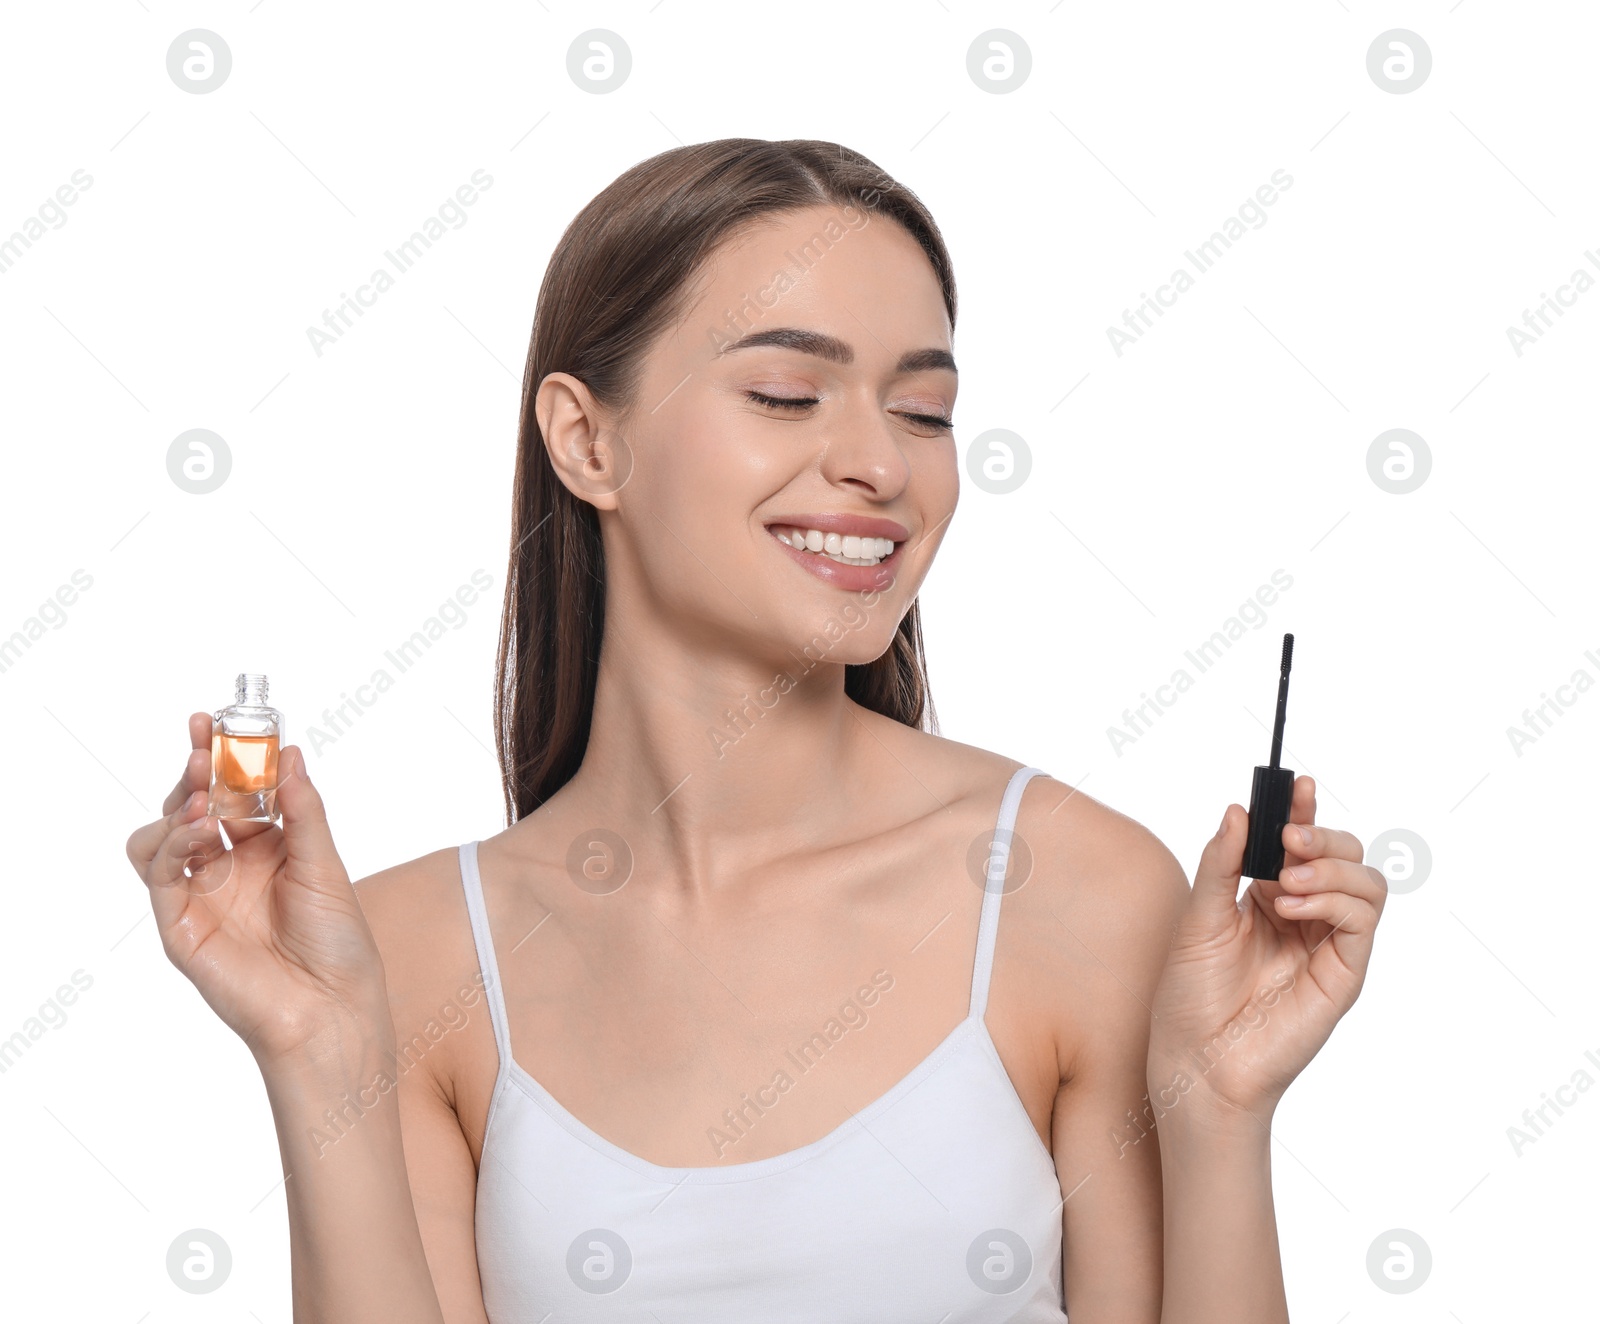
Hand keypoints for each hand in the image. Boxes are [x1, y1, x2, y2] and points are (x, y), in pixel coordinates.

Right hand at [125, 712, 390, 1069]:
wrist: (332, 1007)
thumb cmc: (338, 942)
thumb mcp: (325, 863)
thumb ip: (303, 810)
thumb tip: (290, 754)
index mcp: (264, 849)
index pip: (232, 791)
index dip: (223, 756)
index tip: (217, 718)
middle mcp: (227, 869)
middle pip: (192, 805)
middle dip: (195, 769)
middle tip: (204, 740)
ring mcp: (200, 896)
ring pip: (161, 836)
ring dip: (178, 804)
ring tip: (204, 790)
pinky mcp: (181, 926)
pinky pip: (160, 876)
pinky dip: (173, 843)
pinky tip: (200, 827)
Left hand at [1146, 776, 1386, 1124]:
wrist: (1196, 1059)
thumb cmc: (1191, 996)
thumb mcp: (1198, 916)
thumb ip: (1221, 863)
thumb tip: (1239, 810)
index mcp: (1267, 898)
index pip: (1300, 843)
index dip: (1303, 811)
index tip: (1298, 784)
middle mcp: (1304, 917)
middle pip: (1344, 854)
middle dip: (1321, 834)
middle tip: (1288, 838)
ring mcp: (1327, 944)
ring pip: (1366, 881)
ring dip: (1329, 867)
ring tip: (1285, 882)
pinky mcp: (1343, 973)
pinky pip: (1363, 919)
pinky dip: (1334, 899)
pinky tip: (1291, 907)